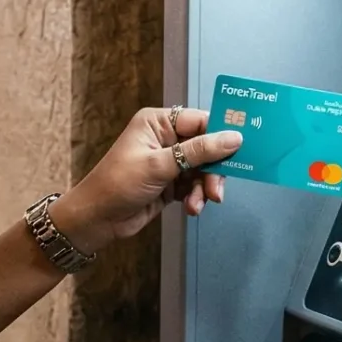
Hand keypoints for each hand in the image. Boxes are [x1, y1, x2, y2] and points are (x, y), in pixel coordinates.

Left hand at [53, 108, 241, 253]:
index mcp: (158, 122)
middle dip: (214, 168)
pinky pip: (195, 186)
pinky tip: (191, 208)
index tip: (244, 148)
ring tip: (201, 202)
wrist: (97, 220)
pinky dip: (196, 197)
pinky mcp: (170, 183)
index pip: (200, 121)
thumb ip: (199, 151)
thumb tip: (234, 137)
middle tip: (217, 188)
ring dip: (205, 187)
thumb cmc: (118, 184)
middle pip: (206, 147)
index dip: (222, 134)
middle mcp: (165, 138)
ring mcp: (168, 161)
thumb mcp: (160, 165)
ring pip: (203, 169)